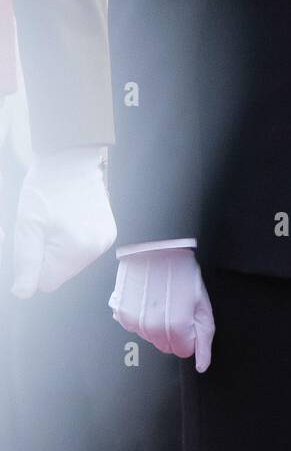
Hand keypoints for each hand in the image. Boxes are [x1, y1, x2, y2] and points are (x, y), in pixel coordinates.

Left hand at [11, 145, 116, 294]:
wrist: (71, 158)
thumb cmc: (47, 186)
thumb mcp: (27, 223)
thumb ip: (26, 260)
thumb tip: (23, 292)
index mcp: (78, 249)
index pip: (46, 282)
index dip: (34, 262)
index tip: (36, 236)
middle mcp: (97, 248)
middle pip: (60, 273)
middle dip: (48, 254)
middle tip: (46, 225)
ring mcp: (106, 239)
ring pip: (71, 262)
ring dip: (60, 247)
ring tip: (59, 219)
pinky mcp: (108, 231)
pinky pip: (83, 250)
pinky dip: (73, 239)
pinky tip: (71, 218)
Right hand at [108, 247, 213, 370]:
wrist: (156, 247)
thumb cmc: (182, 272)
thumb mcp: (202, 303)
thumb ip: (204, 337)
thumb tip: (202, 365)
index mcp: (176, 326)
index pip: (184, 351)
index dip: (189, 334)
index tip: (187, 316)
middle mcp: (153, 328)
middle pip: (166, 346)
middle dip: (174, 331)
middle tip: (175, 305)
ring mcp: (135, 322)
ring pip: (150, 337)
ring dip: (157, 323)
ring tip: (161, 298)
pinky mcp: (121, 313)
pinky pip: (134, 326)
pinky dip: (141, 316)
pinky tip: (147, 298)